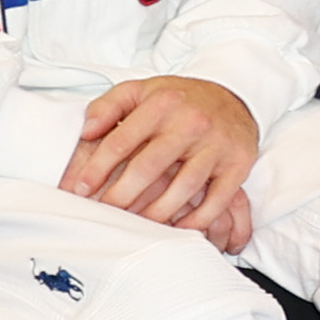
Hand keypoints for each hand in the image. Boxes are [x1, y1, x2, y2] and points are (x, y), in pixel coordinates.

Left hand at [64, 75, 257, 250]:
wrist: (234, 96)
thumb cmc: (178, 101)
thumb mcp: (140, 90)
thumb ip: (107, 106)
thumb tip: (85, 131)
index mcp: (162, 103)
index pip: (121, 140)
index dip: (97, 168)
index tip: (80, 189)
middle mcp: (191, 122)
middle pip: (149, 167)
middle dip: (121, 196)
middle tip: (104, 214)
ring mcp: (217, 144)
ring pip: (183, 187)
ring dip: (156, 212)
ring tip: (137, 225)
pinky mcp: (238, 163)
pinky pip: (218, 199)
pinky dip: (199, 219)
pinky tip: (179, 229)